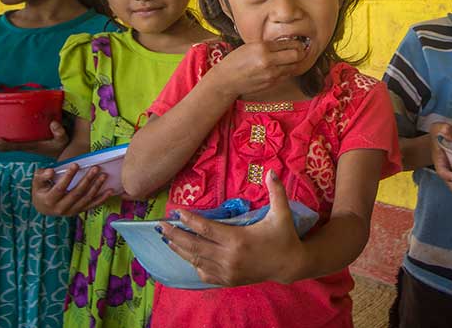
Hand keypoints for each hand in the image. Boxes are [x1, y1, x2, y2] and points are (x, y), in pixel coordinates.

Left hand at [0, 120, 69, 157]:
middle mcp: (23, 147)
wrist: (61, 151)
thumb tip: (53, 123)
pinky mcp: (22, 142)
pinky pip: (8, 142)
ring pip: (3, 146)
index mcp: (30, 147)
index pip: (14, 147)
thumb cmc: (60, 145)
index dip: (4, 144)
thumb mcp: (63, 139)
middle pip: (3, 149)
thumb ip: (59, 132)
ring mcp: (22, 145)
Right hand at [31, 164, 113, 215]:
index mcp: (49, 201)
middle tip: (96, 168)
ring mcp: (71, 211)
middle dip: (87, 180)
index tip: (76, 164)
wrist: (44, 208)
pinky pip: (92, 206)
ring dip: (96, 187)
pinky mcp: (79, 211)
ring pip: (86, 199)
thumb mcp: (37, 183)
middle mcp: (61, 208)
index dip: (68, 176)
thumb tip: (50, 171)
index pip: (60, 188)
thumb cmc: (41, 191)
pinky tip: (110, 191)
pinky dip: (102, 199)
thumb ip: (41, 176)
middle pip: (77, 193)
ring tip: (104, 176)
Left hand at [157, 170, 303, 285]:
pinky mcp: (228, 280)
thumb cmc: (284, 236)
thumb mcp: (282, 213)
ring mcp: (227, 271)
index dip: (190, 220)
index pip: (206, 229)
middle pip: (194, 245)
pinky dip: (194, 264)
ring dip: (179, 249)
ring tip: (166, 238)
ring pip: (196, 260)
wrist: (290, 265)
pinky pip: (204, 273)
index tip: (177, 212)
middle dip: (175, 235)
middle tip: (161, 225)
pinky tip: (187, 255)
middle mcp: (229, 257)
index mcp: (238, 239)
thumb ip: (276, 192)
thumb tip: (271, 171)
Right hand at [211, 40, 306, 98]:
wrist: (226, 81)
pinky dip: (287, 71)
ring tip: (291, 59)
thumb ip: (268, 45)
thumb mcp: (250, 46)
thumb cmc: (235, 61)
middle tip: (299, 50)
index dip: (296, 43)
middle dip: (300, 52)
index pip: (288, 43)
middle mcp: (268, 61)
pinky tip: (281, 68)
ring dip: (295, 62)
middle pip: (296, 55)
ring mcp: (271, 74)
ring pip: (294, 67)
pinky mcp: (272, 84)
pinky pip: (286, 76)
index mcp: (262, 48)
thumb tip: (285, 43)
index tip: (297, 42)